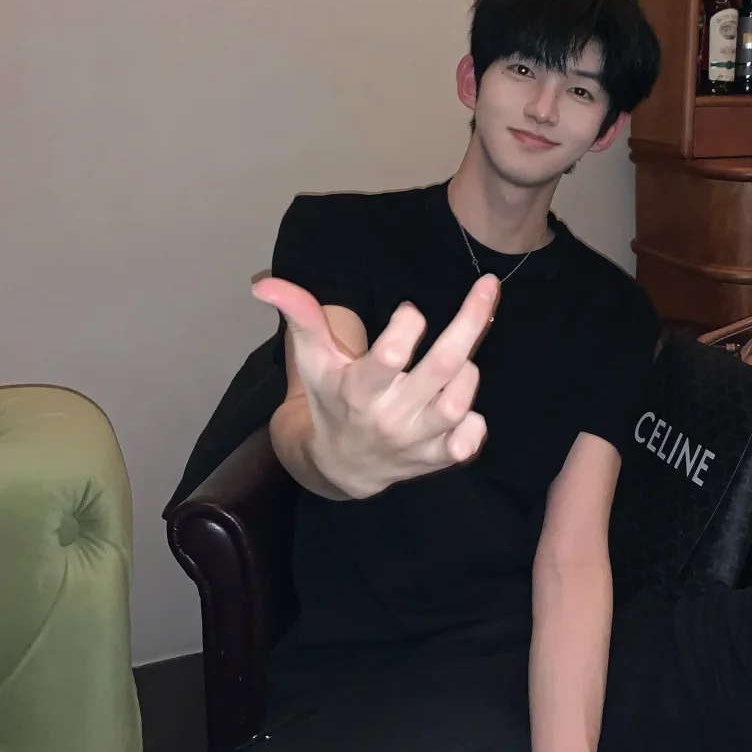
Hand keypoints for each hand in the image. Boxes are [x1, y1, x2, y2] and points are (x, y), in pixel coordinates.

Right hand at [252, 273, 498, 498]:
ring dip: (467, 372)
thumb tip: (263, 284)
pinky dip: (475, 423)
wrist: (340, 467)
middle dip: (470, 321)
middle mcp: (390, 416)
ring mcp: (416, 441)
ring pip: (458, 401)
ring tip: (461, 354)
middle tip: (489, 286)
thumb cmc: (330, 400)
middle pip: (443, 367)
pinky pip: (468, 443)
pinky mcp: (436, 459)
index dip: (408, 321)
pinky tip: (466, 403)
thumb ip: (299, 315)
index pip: (391, 353)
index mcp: (359, 389)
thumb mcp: (313, 359)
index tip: (409, 312)